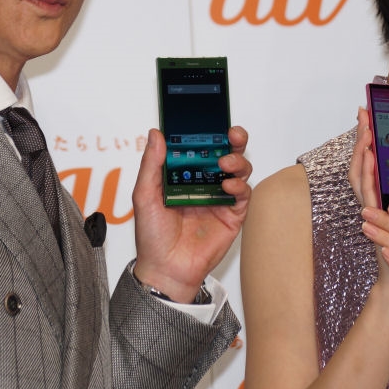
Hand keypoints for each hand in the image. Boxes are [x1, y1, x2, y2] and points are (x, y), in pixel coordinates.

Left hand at [132, 126, 251, 302]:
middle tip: (231, 134)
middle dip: (233, 139)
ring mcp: (219, 198)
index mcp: (184, 174)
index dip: (208, 132)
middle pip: (226, 152)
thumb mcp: (144, 195)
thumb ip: (152, 164)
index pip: (200, 146)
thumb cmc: (153, 236)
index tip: (211, 119)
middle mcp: (204, 182)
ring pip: (239, 170)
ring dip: (237, 161)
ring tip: (225, 163)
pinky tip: (228, 186)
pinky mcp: (232, 215)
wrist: (165, 269)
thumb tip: (156, 134)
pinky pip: (243, 195)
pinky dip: (239, 186)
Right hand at [350, 108, 388, 306]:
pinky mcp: (374, 220)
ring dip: (362, 150)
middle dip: (363, 137)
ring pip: (362, 173)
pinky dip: (366, 174)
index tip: (372, 116)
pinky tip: (368, 157)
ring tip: (365, 129)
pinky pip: (367, 192)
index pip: (376, 162)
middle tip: (363, 114)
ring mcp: (372, 209)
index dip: (373, 139)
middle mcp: (376, 201)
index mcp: (387, 198)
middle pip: (365, 162)